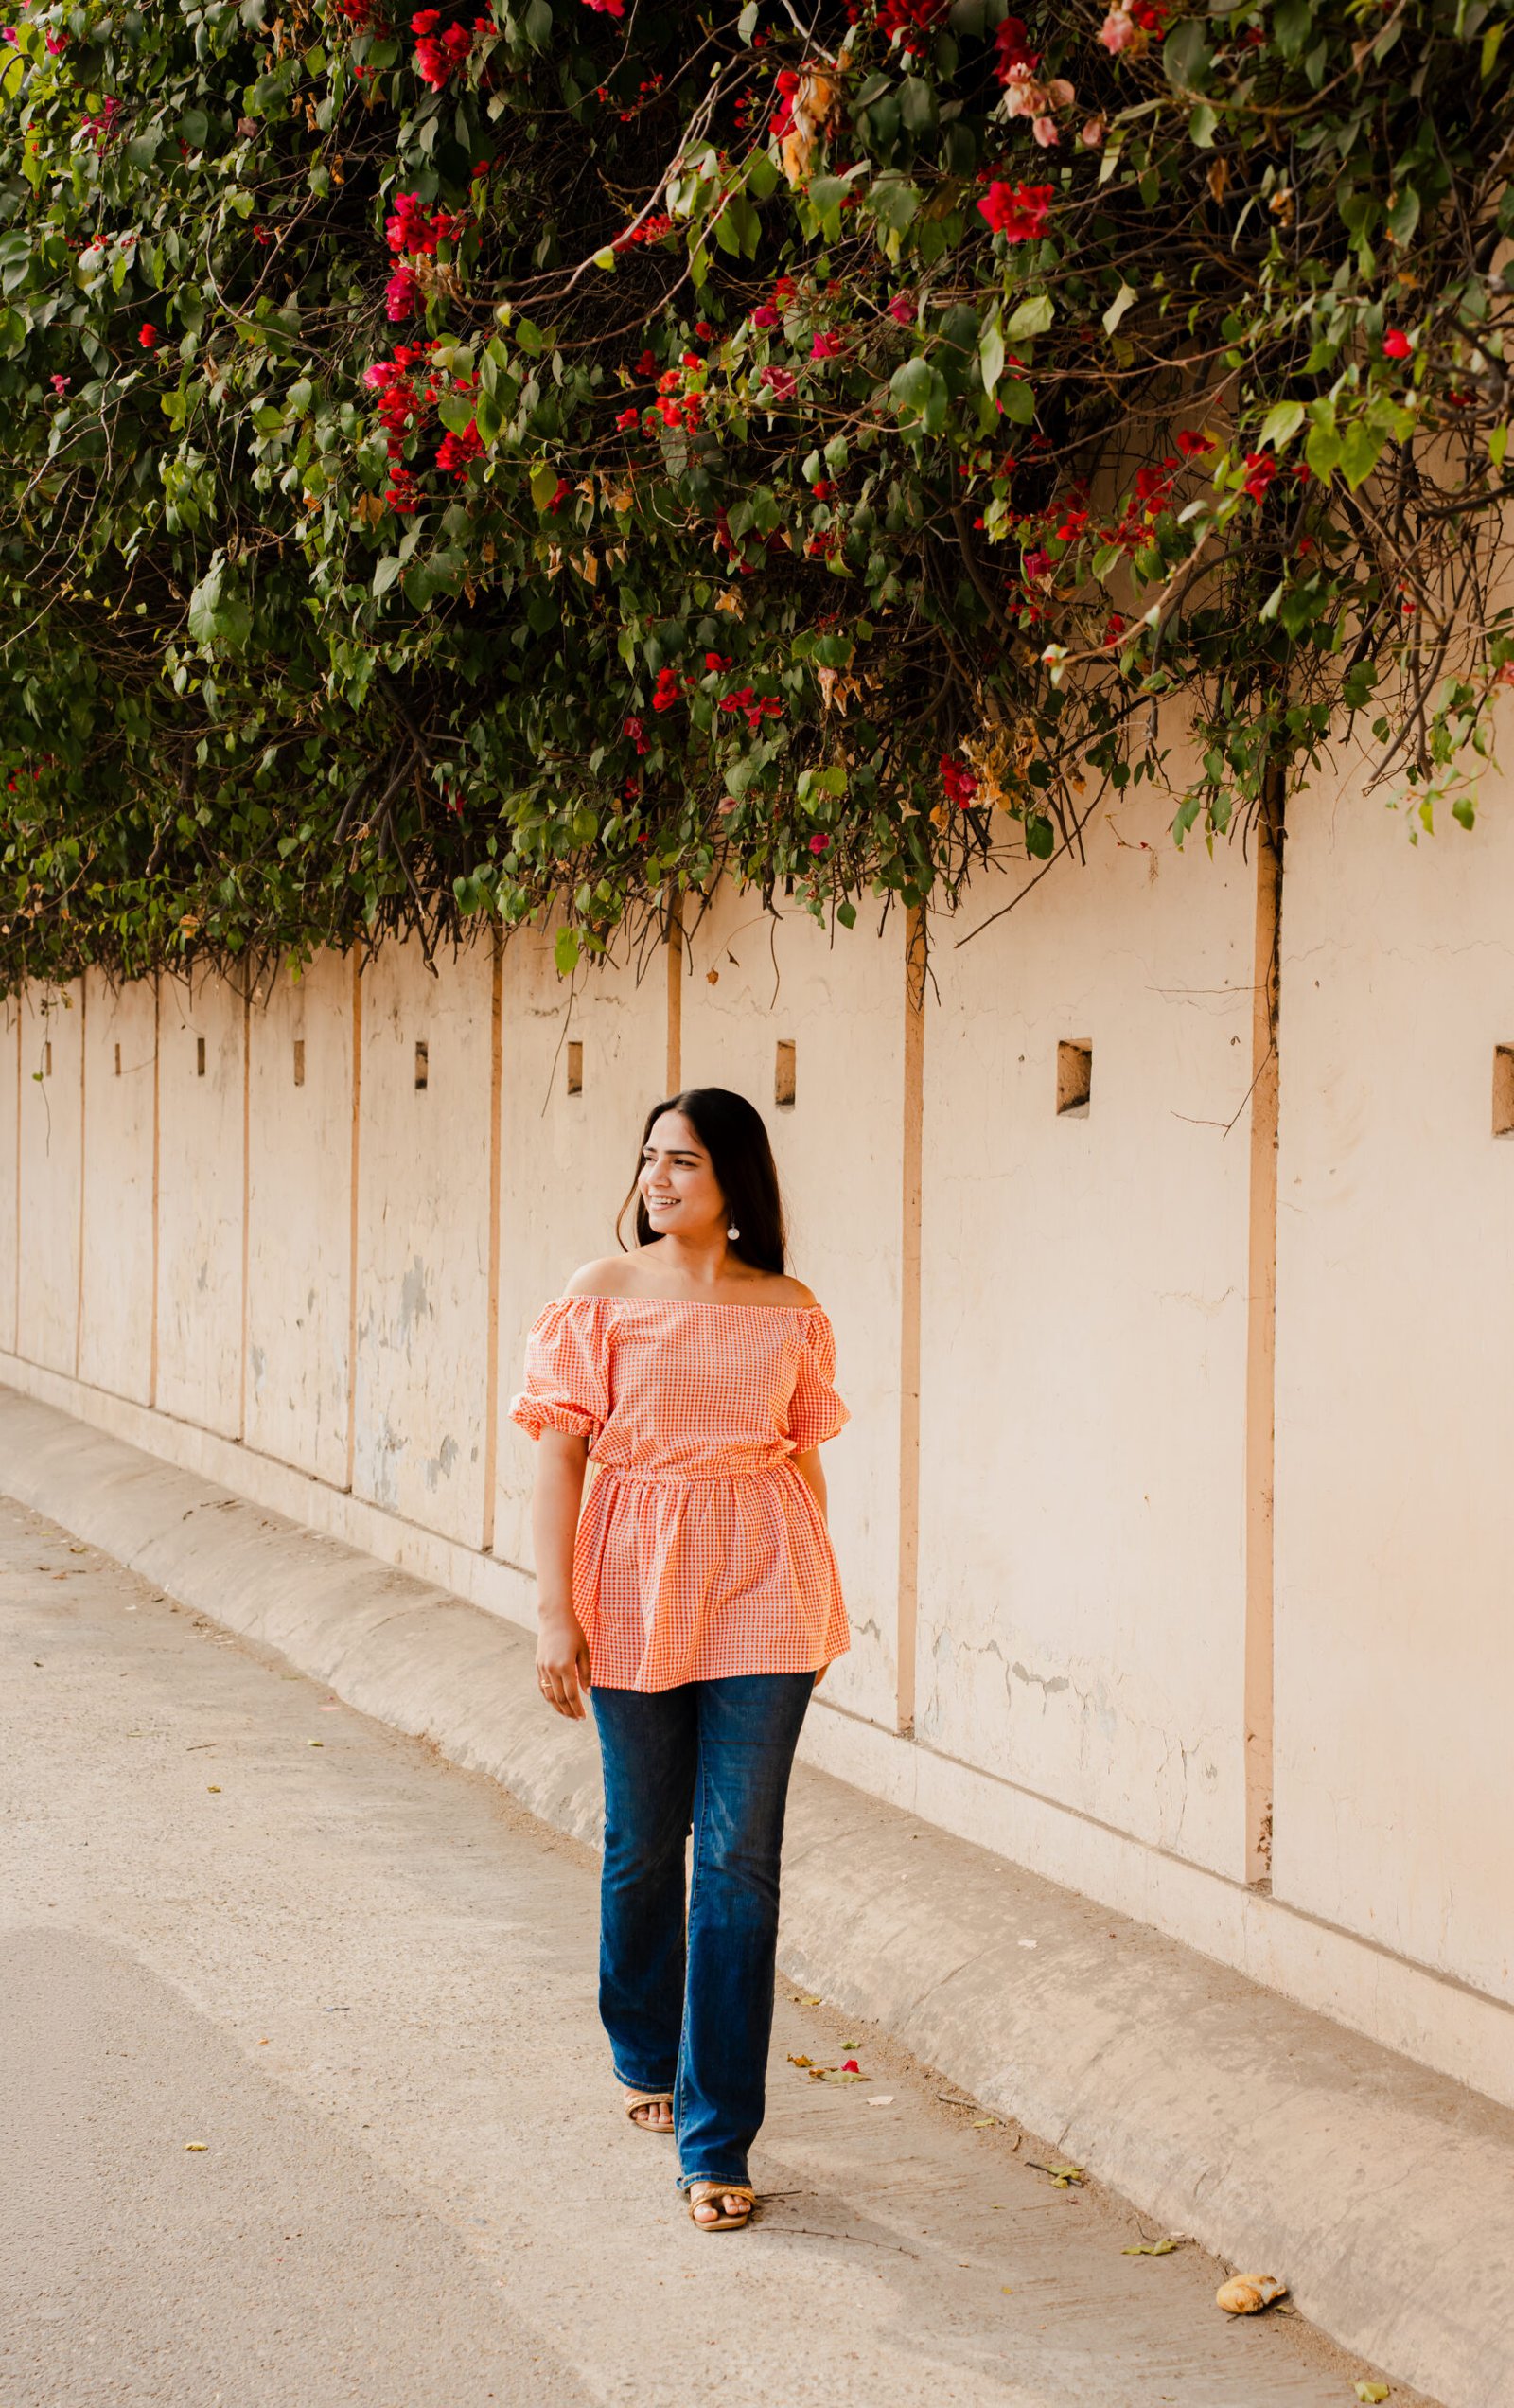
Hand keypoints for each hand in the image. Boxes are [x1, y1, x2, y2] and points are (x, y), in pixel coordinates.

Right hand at [537, 1604, 590, 1719]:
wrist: (554, 1618)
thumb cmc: (574, 1632)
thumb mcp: (584, 1651)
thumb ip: (586, 1673)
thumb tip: (588, 1693)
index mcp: (565, 1666)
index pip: (571, 1695)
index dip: (577, 1708)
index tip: (583, 1717)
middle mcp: (552, 1669)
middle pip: (559, 1699)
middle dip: (569, 1711)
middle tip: (577, 1719)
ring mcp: (543, 1668)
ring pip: (549, 1695)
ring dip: (558, 1708)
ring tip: (568, 1714)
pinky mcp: (538, 1665)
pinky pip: (543, 1687)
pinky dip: (549, 1697)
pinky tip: (557, 1702)